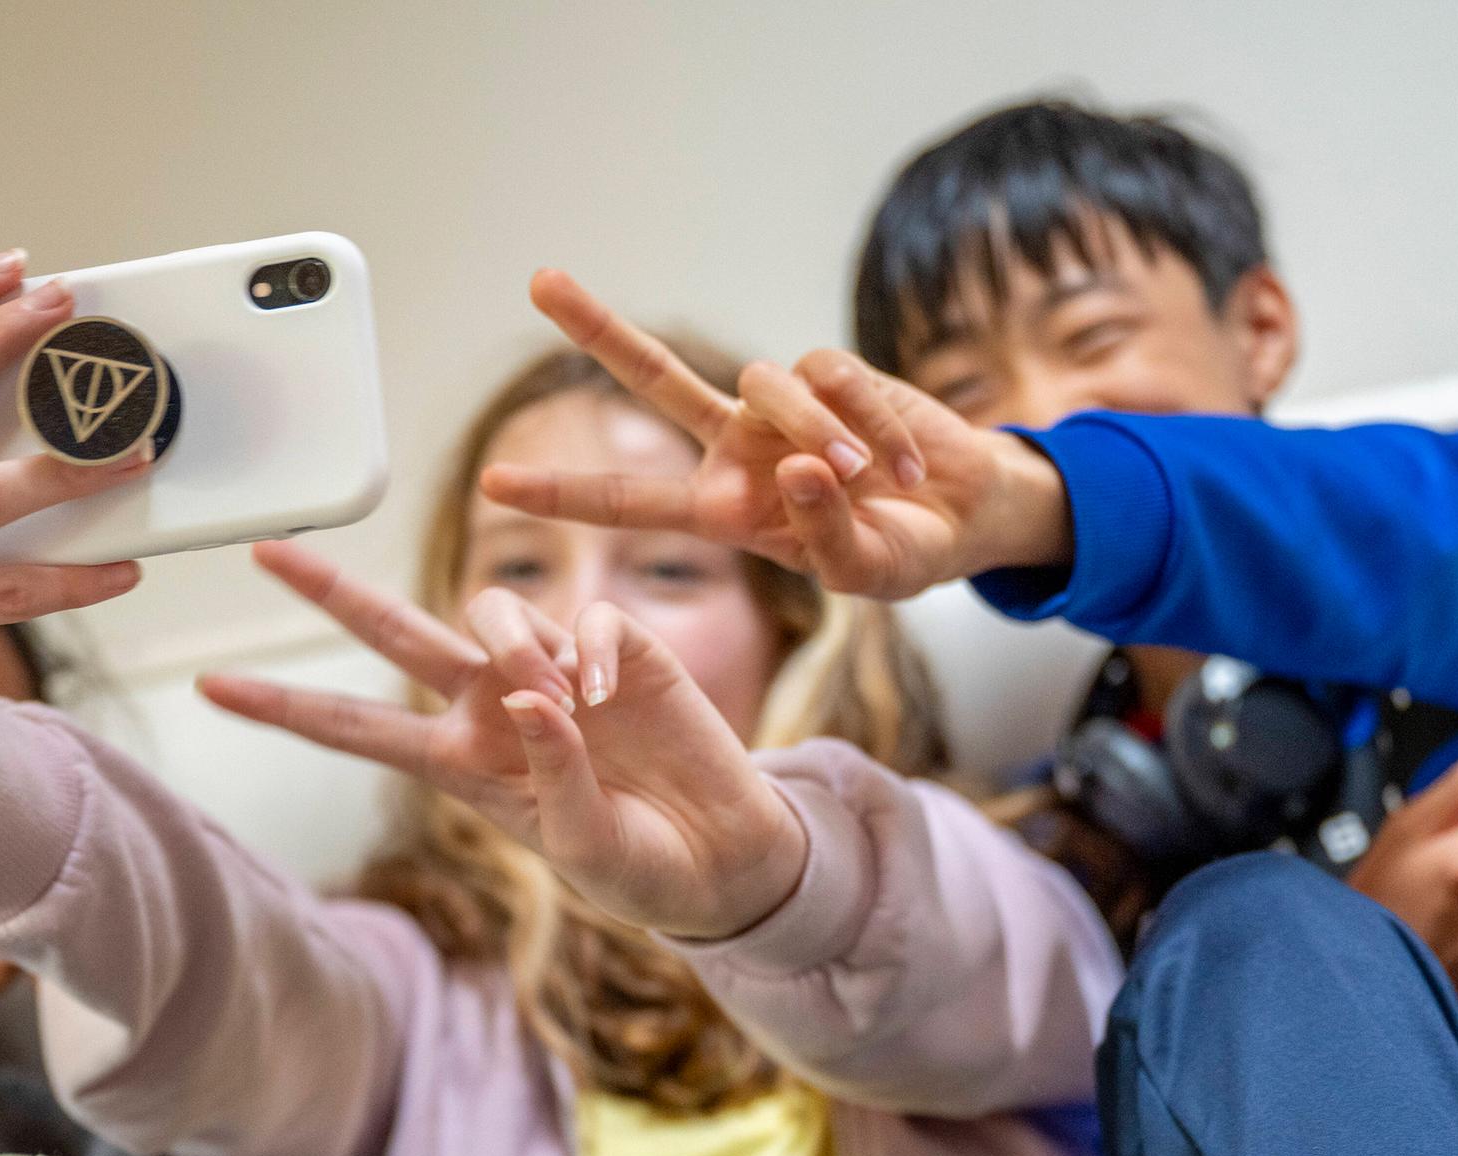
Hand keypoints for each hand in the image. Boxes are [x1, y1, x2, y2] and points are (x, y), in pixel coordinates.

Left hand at [197, 541, 808, 940]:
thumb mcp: (582, 848)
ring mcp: (551, 671)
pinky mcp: (616, 650)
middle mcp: (491, 706)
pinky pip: (580, 619)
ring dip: (511, 644)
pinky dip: (583, 649)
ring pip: (490, 611)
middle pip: (396, 633)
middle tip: (266, 552)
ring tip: (557, 699)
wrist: (724, 859)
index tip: (210, 688)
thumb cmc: (640, 869)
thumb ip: (549, 775)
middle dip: (331, 592)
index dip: (285, 708)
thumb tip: (525, 696)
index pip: (355, 730)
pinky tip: (603, 693)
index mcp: (461, 763)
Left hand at [477, 270, 1070, 598]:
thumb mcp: (865, 574)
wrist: (967, 516)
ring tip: (873, 480)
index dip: (562, 495)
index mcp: (723, 511)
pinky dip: (875, 419)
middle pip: (654, 379)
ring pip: (767, 383)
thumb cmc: (902, 554)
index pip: (627, 502)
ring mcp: (782, 407)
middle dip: (598, 328)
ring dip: (824, 432)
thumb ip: (827, 534)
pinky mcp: (834, 373)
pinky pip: (836, 376)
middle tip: (539, 280)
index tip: (490, 486)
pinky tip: (907, 464)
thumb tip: (799, 466)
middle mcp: (738, 450)